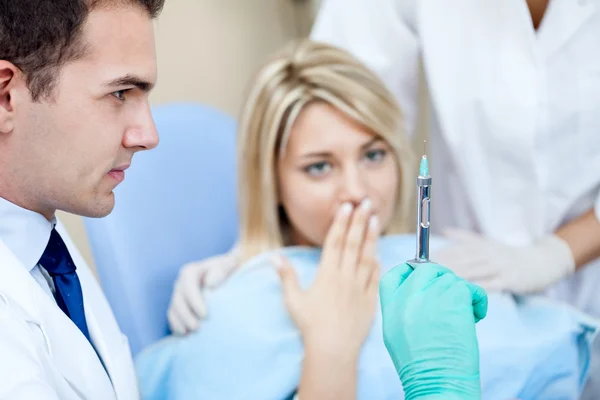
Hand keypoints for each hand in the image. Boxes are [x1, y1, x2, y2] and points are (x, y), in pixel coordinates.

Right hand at [167, 251, 238, 334]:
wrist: (224, 273)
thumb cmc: (227, 269)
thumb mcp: (227, 264)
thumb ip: (220, 271)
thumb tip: (209, 284)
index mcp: (190, 271)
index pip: (188, 286)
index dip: (194, 302)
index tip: (205, 315)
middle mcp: (181, 283)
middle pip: (178, 301)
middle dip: (186, 316)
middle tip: (197, 328)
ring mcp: (178, 295)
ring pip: (173, 310)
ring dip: (180, 323)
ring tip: (189, 334)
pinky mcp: (178, 306)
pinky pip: (173, 317)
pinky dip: (176, 326)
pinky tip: (185, 336)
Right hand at [274, 199, 379, 357]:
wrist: (333, 349)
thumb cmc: (310, 325)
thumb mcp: (293, 300)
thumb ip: (286, 276)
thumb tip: (274, 257)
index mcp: (327, 274)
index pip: (334, 242)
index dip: (340, 223)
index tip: (346, 207)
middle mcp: (345, 277)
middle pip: (353, 243)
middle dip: (359, 221)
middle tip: (365, 203)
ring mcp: (360, 288)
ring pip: (367, 256)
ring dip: (371, 237)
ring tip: (375, 219)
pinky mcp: (370, 300)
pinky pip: (376, 277)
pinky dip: (377, 263)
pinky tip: (378, 253)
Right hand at [379, 263, 487, 399]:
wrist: (436, 385)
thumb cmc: (422, 369)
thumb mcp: (397, 336)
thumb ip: (405, 310)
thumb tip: (424, 293)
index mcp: (390, 308)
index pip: (395, 275)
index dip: (410, 270)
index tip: (422, 275)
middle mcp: (407, 297)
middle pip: (424, 270)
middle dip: (441, 277)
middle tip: (453, 295)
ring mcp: (429, 296)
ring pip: (450, 280)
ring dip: (461, 295)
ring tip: (463, 317)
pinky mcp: (453, 299)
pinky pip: (469, 288)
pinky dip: (477, 300)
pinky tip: (475, 317)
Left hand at [433, 229, 574, 293]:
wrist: (541, 262)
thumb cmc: (508, 255)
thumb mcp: (487, 242)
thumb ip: (465, 238)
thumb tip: (444, 231)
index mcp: (480, 245)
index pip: (455, 249)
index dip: (439, 255)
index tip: (422, 261)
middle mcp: (488, 253)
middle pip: (462, 259)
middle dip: (443, 266)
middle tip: (425, 273)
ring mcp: (499, 266)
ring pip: (474, 270)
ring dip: (456, 275)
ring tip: (439, 282)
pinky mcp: (509, 280)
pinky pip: (491, 284)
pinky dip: (477, 288)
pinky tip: (465, 292)